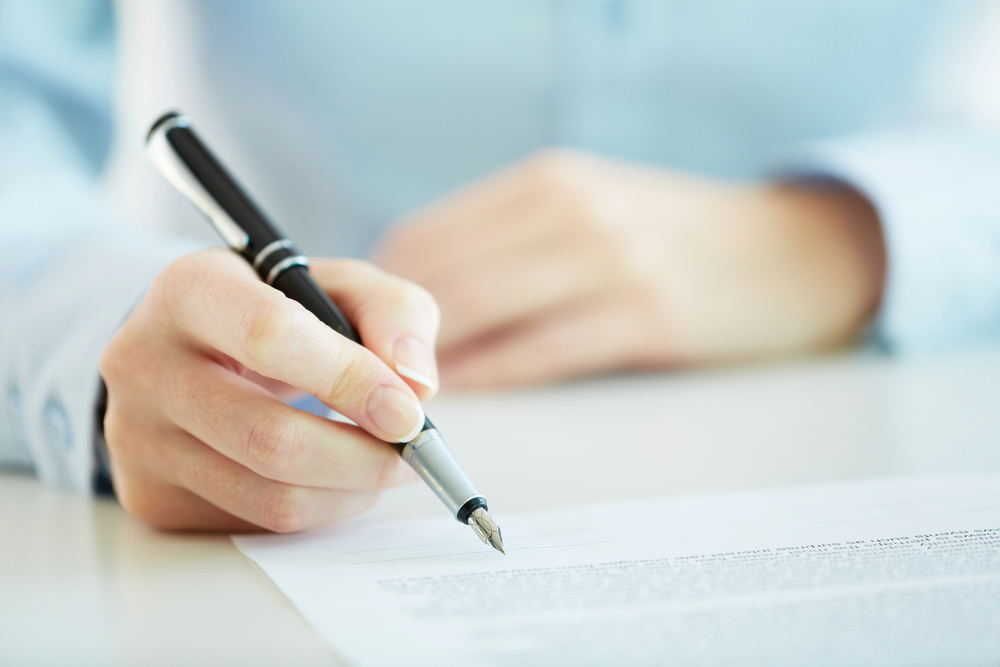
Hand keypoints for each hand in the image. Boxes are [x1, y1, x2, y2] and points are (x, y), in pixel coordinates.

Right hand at [99, 248, 439, 531]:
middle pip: (268, 438)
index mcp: (190, 289)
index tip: (408, 412)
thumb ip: (394, 314)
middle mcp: (144, 362)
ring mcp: (137, 436)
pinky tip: (333, 477)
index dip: (349, 380)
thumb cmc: (280, 310)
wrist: (195, 345)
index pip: (268, 336)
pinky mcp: (150, 494)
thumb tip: (416, 385)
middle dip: (364, 457)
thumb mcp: (341, 286)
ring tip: (383, 464)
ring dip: (351, 491)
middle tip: (414, 452)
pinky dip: (318, 510)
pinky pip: (254, 524)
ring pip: (267, 496)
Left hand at [374, 149, 884, 388]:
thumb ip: (514, 238)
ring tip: (406, 394)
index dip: (384, 291)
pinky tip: (469, 394)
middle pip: (447, 274)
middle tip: (371, 375)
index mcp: (549, 180)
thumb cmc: (675, 236)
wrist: (793, 247)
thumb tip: (426, 296)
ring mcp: (613, 259)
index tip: (362, 332)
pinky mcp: (648, 314)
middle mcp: (573, 209)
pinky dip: (496, 376)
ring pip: (486, 312)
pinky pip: (545, 351)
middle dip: (396, 334)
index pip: (429, 233)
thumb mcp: (591, 205)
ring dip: (435, 362)